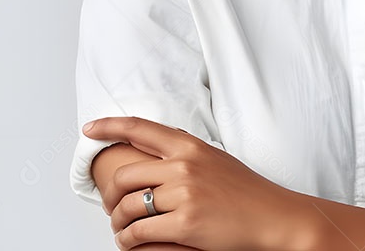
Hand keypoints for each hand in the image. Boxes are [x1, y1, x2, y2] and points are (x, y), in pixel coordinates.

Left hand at [82, 116, 313, 250]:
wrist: (274, 217)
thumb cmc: (247, 193)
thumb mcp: (215, 160)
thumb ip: (184, 156)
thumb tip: (151, 159)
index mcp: (191, 146)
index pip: (141, 128)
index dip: (110, 126)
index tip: (89, 128)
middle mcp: (185, 165)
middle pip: (125, 175)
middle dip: (111, 197)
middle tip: (112, 209)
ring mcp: (185, 193)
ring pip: (127, 207)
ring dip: (118, 223)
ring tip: (123, 231)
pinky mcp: (185, 223)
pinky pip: (138, 232)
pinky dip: (128, 241)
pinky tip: (132, 243)